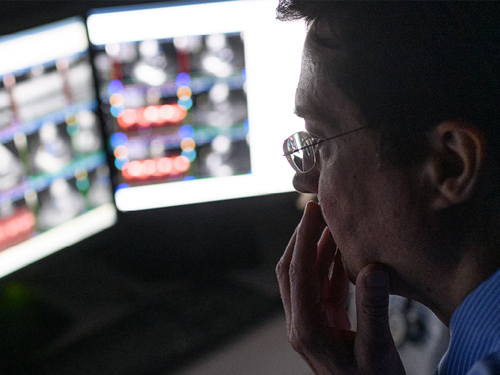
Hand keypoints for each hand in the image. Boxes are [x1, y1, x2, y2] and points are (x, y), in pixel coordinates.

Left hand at [276, 201, 405, 374]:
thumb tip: (372, 268)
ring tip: (331, 224)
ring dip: (316, 249)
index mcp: (307, 329)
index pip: (299, 273)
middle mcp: (300, 323)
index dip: (304, 238)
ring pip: (305, 276)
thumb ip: (374, 311)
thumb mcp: (377, 351)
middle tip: (317, 209)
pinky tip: (342, 251)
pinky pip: (321, 287)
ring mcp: (309, 323)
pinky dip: (329, 267)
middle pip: (293, 269)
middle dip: (303, 237)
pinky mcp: (322, 323)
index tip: (312, 210)